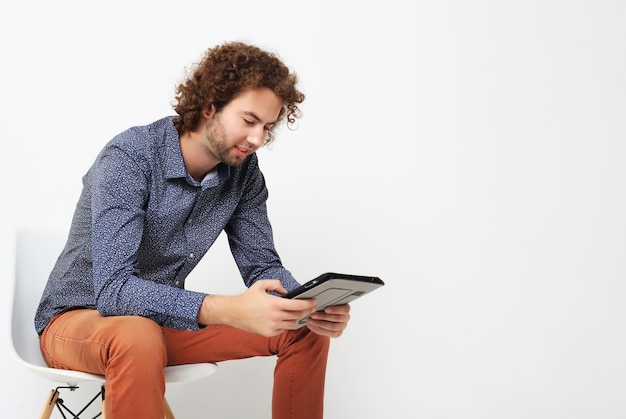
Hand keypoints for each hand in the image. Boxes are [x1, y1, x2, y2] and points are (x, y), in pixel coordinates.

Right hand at [197, 280, 316, 336]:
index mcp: (274, 304)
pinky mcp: (269, 333)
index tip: (313, 302)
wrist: (234, 313)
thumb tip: (287, 291)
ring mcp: (272, 326)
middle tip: (311, 308)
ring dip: (297, 319)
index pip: (298, 305)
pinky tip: (287, 319)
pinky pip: (283, 329)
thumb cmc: (246, 300)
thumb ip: (276, 284)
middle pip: (298, 315)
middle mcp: (274, 316)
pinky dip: (287, 324)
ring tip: (300, 314)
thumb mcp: (261, 285)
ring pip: (292, 324)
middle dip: (306, 311)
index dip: (309, 304)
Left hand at [306, 304, 350, 337]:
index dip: (335, 310)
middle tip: (313, 315)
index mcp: (346, 308)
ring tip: (311, 320)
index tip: (325, 309)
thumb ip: (324, 303)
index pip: (345, 309)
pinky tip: (314, 325)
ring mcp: (342, 326)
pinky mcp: (338, 333)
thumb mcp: (325, 304)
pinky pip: (331, 333)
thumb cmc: (325, 308)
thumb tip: (316, 303)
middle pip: (338, 318)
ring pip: (334, 327)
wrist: (322, 316)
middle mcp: (346, 318)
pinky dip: (321, 329)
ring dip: (321, 323)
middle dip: (324, 316)